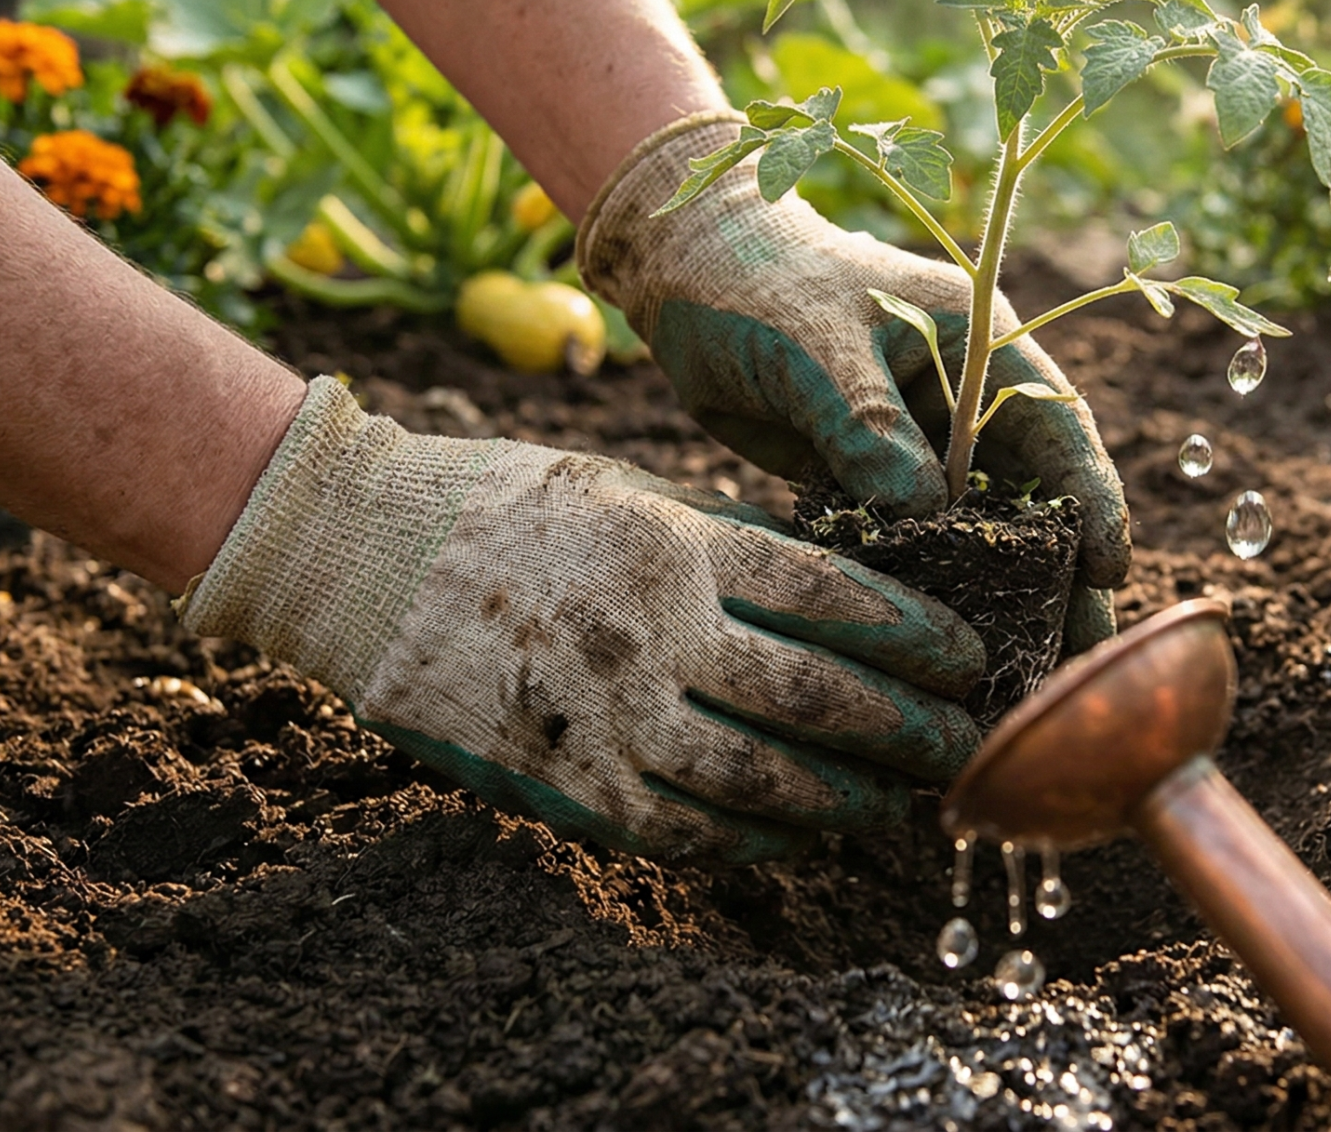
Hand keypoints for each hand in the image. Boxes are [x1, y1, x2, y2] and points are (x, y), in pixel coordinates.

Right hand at [181, 378, 985, 863]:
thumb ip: (735, 545)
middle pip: (812, 697)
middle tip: (957, 743)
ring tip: (892, 801)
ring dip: (841, 799)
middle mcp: (647, 632)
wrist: (362, 554)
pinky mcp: (561, 779)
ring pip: (756, 779)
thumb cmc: (517, 505)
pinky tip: (799, 835)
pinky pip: (681, 828)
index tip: (968, 655)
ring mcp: (601, 713)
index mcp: (675, 544)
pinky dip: (754, 839)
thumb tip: (850, 593)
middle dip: (904, 729)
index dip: (914, 634)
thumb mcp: (637, 491)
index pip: (830, 596)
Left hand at [578, 114, 1128, 651]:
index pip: (1060, 430)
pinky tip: (942, 650)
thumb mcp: (815, 348)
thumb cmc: (759, 283)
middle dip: (1063, 574)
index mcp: (982, 345)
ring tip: (1022, 673)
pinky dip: (930, 589)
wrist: (687, 274)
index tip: (1108, 572)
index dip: (1093, 503)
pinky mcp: (873, 476)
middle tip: (1081, 654)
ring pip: (980, 529)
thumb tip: (922, 514)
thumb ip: (868, 426)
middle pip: (1036, 495)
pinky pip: (914, 541)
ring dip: (1000, 595)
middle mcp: (967, 399)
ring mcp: (922, 442)